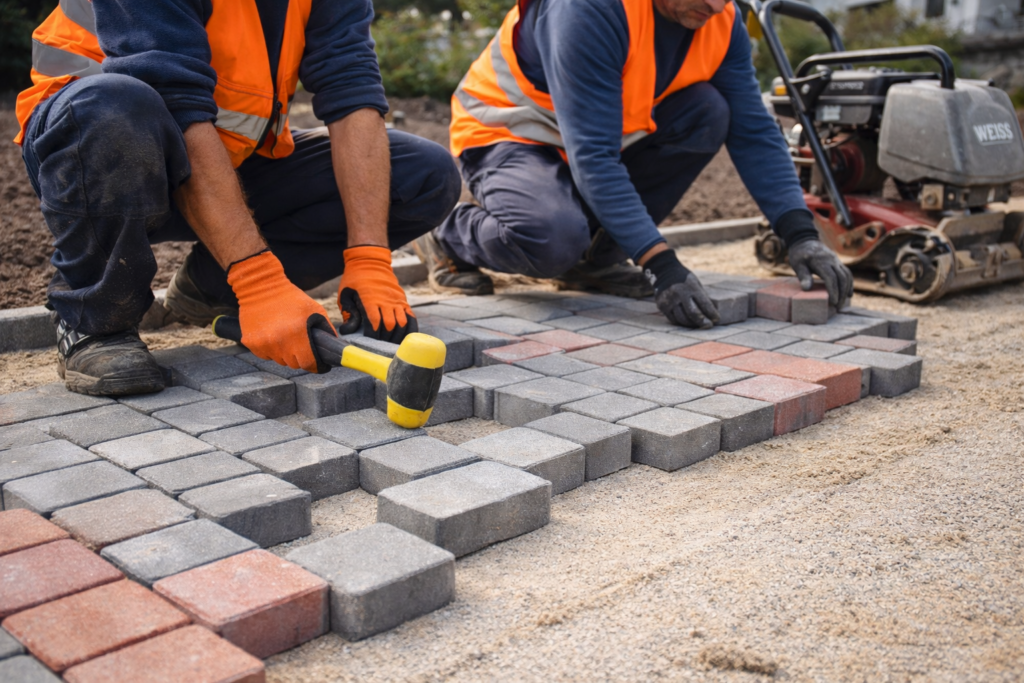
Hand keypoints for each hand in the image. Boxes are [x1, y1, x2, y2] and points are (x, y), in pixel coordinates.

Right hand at [227, 251, 335, 372]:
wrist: (260, 287)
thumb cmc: (291, 298)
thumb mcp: (315, 310)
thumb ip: (327, 330)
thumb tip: (333, 347)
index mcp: (297, 334)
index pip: (308, 363)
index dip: (316, 366)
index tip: (320, 364)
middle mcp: (279, 342)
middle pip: (294, 364)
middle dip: (301, 357)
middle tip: (302, 345)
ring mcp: (263, 344)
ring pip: (279, 360)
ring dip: (285, 353)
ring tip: (285, 335)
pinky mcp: (250, 343)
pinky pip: (266, 355)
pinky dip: (271, 349)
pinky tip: (272, 334)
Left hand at [337, 246, 417, 342]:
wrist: (370, 263)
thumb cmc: (354, 280)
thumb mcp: (345, 294)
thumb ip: (348, 313)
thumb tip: (348, 331)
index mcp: (370, 299)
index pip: (375, 323)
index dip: (373, 336)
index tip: (369, 342)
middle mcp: (386, 300)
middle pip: (390, 325)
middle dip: (385, 339)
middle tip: (379, 346)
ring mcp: (397, 301)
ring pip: (402, 323)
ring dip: (397, 336)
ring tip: (390, 344)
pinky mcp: (403, 301)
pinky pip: (411, 318)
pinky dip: (409, 330)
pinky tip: (404, 338)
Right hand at [642, 249, 719, 328]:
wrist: (664, 272)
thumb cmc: (684, 279)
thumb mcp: (695, 283)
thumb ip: (701, 297)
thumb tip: (711, 312)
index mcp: (691, 287)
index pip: (704, 304)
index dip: (712, 313)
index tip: (716, 319)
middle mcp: (679, 294)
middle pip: (693, 313)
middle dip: (702, 321)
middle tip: (708, 325)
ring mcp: (670, 301)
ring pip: (682, 319)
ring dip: (692, 324)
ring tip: (698, 324)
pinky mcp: (662, 306)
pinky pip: (673, 319)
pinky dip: (682, 322)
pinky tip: (687, 321)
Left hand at [787, 238, 853, 309]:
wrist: (805, 241)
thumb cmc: (799, 254)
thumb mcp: (797, 264)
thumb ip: (803, 275)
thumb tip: (807, 289)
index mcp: (821, 261)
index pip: (831, 277)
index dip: (834, 291)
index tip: (833, 302)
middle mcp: (832, 261)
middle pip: (842, 278)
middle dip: (842, 293)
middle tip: (838, 307)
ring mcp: (836, 261)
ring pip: (847, 275)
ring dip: (846, 290)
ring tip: (842, 303)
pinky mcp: (838, 262)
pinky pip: (847, 273)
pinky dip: (849, 283)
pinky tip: (848, 294)